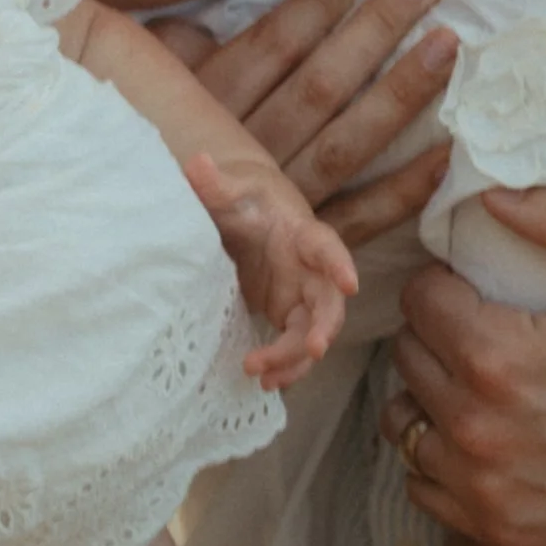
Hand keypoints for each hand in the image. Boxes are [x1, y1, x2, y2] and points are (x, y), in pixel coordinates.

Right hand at [157, 0, 458, 246]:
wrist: (148, 245)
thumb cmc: (156, 147)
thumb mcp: (145, 93)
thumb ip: (172, 51)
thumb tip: (196, 18)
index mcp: (211, 111)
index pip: (268, 53)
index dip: (309, 13)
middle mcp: (253, 152)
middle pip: (321, 86)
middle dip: (376, 30)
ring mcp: (286, 200)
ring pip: (349, 142)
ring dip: (402, 92)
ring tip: (447, 45)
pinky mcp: (310, 239)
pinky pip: (365, 215)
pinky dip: (408, 187)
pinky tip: (448, 149)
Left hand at [185, 155, 358, 388]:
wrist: (247, 216)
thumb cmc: (245, 199)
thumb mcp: (230, 191)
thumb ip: (215, 184)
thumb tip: (196, 163)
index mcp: (302, 234)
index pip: (327, 246)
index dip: (339, 264)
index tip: (350, 283)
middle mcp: (310, 269)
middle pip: (329, 302)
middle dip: (324, 327)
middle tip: (312, 349)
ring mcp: (301, 295)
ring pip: (312, 333)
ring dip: (294, 358)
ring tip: (263, 376)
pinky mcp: (287, 314)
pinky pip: (293, 347)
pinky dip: (284, 366)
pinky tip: (264, 382)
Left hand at [383, 188, 545, 545]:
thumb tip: (489, 195)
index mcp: (500, 356)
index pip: (419, 300)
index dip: (447, 283)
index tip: (480, 287)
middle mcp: (478, 427)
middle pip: (408, 358)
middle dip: (438, 332)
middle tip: (484, 327)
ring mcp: (485, 488)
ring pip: (404, 423)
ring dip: (430, 395)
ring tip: (479, 381)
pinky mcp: (501, 530)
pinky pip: (425, 486)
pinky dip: (441, 459)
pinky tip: (486, 437)